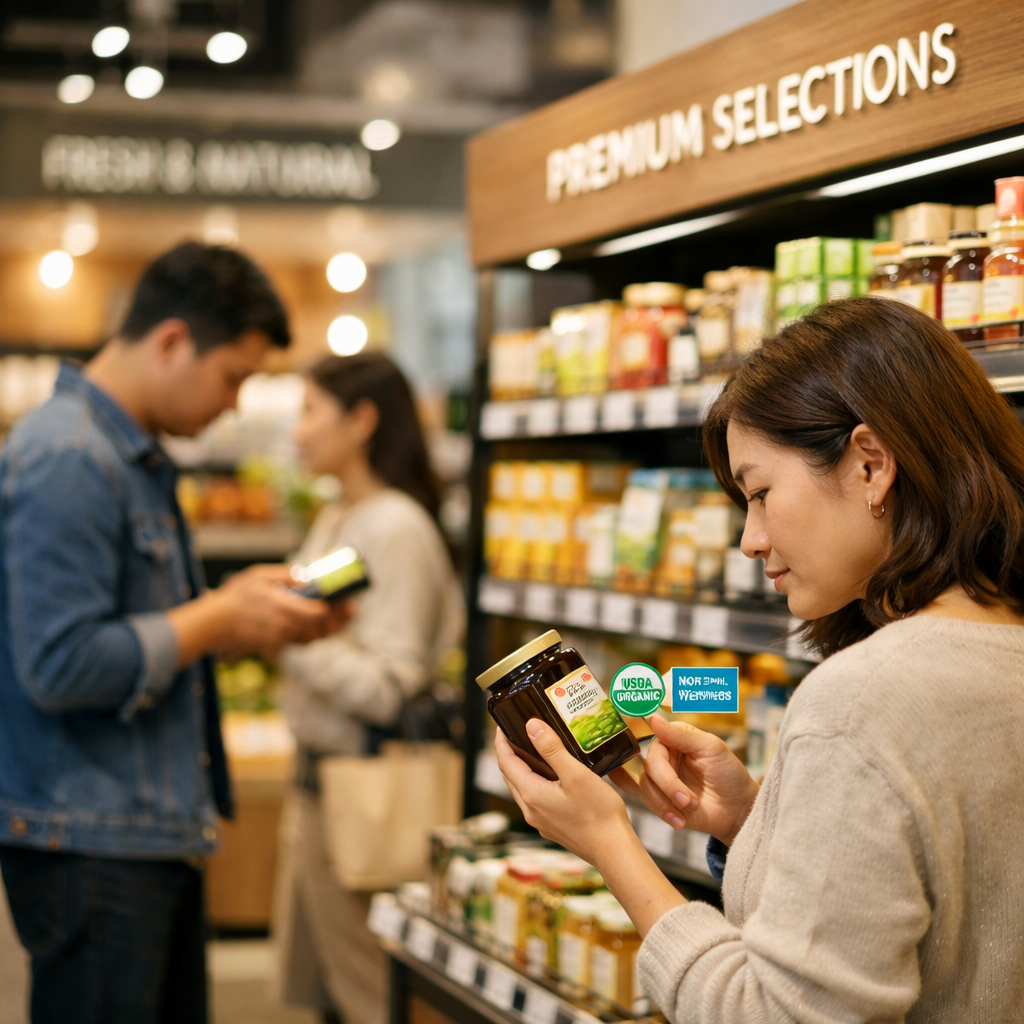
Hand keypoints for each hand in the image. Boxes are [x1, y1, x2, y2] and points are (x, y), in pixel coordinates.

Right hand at [169, 565, 351, 665]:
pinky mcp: (274, 645)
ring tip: (341, 618)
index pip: (316, 613)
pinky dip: (313, 635)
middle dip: (338, 621)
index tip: (348, 603)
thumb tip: (309, 578)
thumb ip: (285, 576)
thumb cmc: (237, 595)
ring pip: (312, 638)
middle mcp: (282, 626)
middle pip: (319, 628)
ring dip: (328, 630)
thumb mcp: (259, 575)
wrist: (215, 622)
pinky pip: (300, 642)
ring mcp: (278, 638)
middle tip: (351, 611)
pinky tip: (322, 627)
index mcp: (280, 606)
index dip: (335, 610)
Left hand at [494, 720, 633, 864]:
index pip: (505, 762)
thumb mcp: (576, 774)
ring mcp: (539, 821)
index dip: (501, 741)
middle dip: (510, 753)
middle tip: (517, 733)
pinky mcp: (550, 827)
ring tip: (534, 750)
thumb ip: (552, 749)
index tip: (501, 726)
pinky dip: (534, 782)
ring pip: (521, 788)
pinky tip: (551, 777)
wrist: (613, 850)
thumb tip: (532, 726)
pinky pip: (534, 799)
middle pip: (510, 776)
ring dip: (522, 768)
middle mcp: (530, 810)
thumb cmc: (599, 813)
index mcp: (532, 794)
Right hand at [611, 714, 758, 845]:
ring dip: (665, 802)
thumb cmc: (729, 774)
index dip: (660, 760)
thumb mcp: (711, 748)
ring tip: (690, 809)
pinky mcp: (661, 799)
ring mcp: (662, 779)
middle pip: (649, 767)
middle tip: (688, 801)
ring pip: (645, 786)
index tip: (670, 770)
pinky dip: (663, 813)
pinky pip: (648, 803)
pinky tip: (679, 820)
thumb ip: (681, 735)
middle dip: (668, 786)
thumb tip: (654, 719)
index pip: (656, 744)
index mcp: (674, 738)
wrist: (738, 810)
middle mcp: (665, 757)